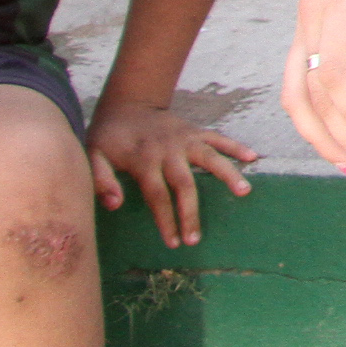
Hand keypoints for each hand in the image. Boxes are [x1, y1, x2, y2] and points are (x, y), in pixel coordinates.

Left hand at [87, 99, 257, 247]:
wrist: (128, 103)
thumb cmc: (108, 136)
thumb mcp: (92, 155)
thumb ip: (100, 179)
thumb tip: (115, 205)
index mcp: (143, 160)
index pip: (157, 195)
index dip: (166, 220)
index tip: (173, 242)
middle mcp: (168, 150)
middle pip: (185, 184)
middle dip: (191, 213)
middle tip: (196, 239)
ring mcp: (185, 139)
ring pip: (210, 158)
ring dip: (227, 174)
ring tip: (244, 191)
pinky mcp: (196, 131)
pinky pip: (219, 138)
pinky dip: (236, 146)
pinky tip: (253, 157)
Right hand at [281, 0, 345, 184]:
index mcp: (344, 2)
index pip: (336, 72)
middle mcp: (312, 19)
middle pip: (313, 97)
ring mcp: (302, 27)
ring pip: (295, 98)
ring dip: (324, 141)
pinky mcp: (305, 33)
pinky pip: (297, 87)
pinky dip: (315, 122)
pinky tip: (341, 146)